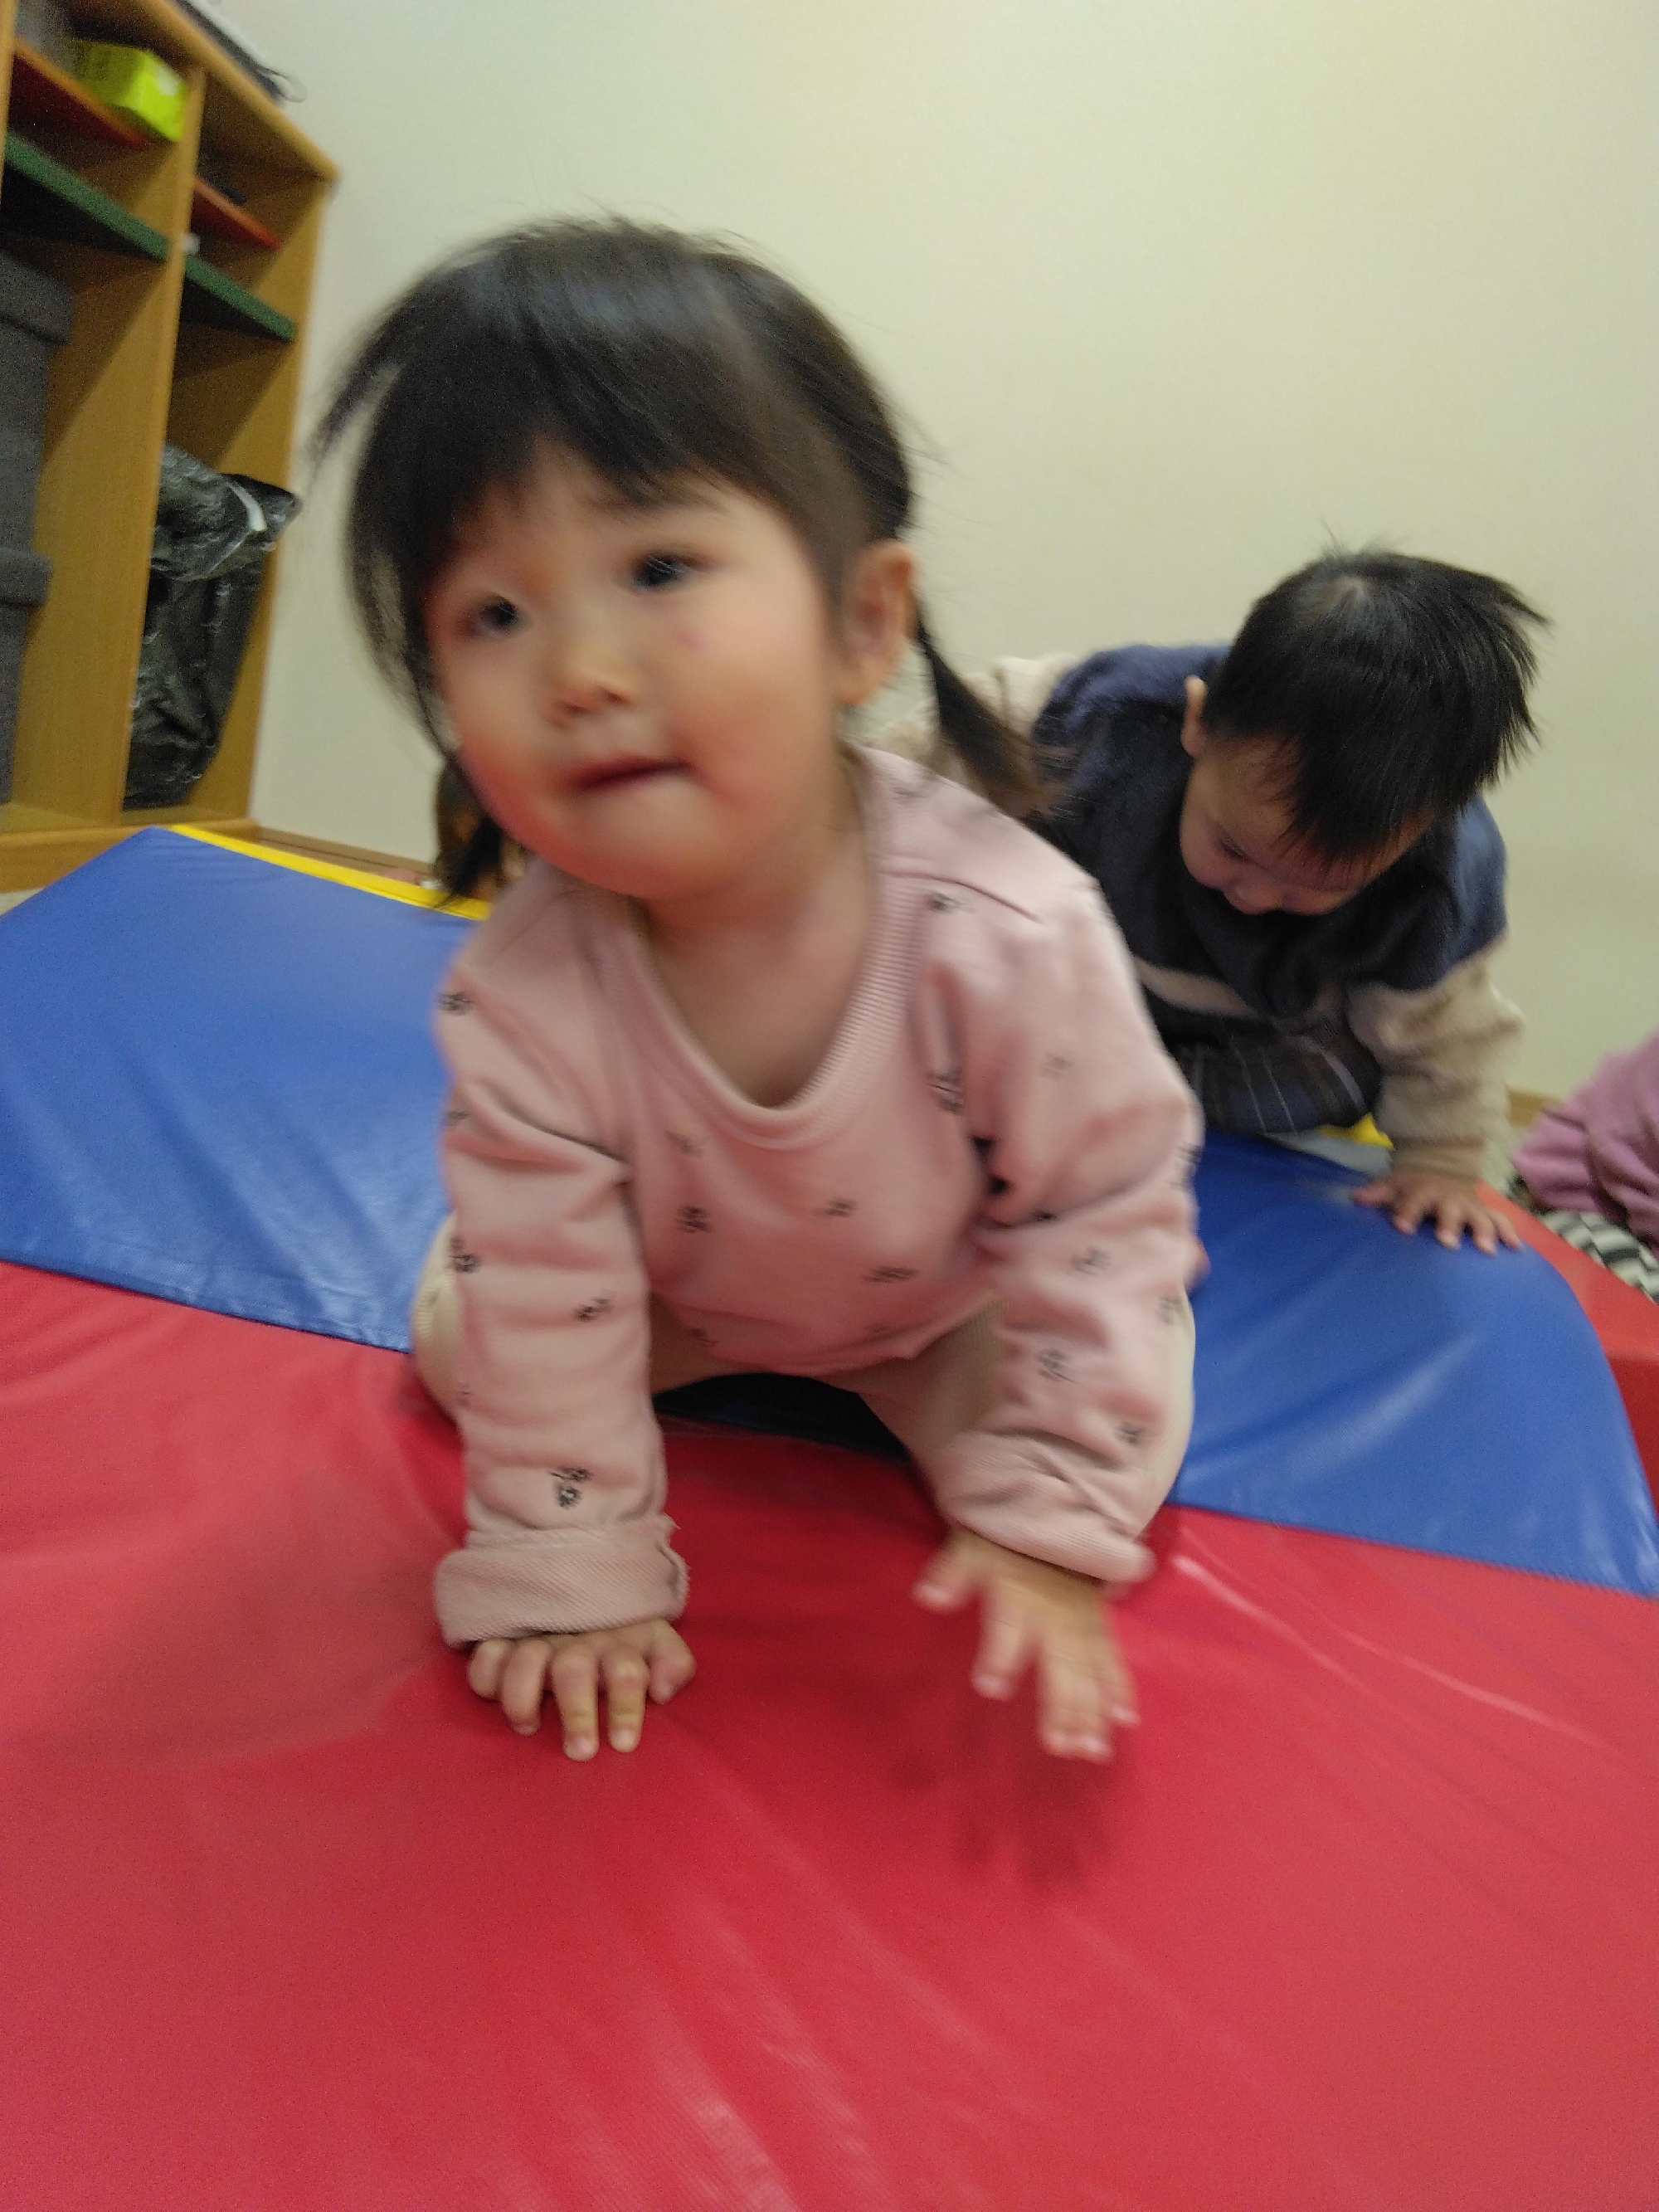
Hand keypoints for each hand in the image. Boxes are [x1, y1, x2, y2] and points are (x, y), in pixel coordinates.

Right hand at [467, 1618, 694, 1758]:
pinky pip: (487, 1655)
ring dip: (523, 1696)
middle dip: (576, 1712)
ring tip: (528, 1727)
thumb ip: (673, 1662)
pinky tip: (493, 1696)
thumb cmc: (624, 1632)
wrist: (586, 1585)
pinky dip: (486, 1674)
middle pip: (574, 1671)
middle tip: (581, 1751)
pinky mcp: (505, 1638)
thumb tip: (663, 1690)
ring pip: (525, 1661)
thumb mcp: (657, 1641)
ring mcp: (539, 1637)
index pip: (625, 1672)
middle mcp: (577, 1641)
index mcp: (618, 1644)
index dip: (626, 1706)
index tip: (624, 1744)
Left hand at [914, 1528, 1135, 1760]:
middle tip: (1059, 1746)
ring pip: (1090, 1670)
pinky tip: (1125, 1721)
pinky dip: (1120, 1689)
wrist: (1051, 1516)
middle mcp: (1055, 1615)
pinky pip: (1112, 1659)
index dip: (999, 1655)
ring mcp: (1081, 1623)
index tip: (990, 1686)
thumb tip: (927, 1596)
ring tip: (1092, 1751)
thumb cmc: (1004, 1543)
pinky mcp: (1098, 1626)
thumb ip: (951, 1573)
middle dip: (1062, 1704)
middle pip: (1060, 1663)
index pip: (1007, 1628)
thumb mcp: (971, 1549)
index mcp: (1019, 1597)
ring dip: (1093, 1711)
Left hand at [1353, 1168, 1521, 1253]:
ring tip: (1485, 1250)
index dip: (1407, 1212)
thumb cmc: (1415, 1185)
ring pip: (1480, 1217)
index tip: (1400, 1226)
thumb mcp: (1395, 1183)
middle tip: (1447, 1242)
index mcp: (1424, 1191)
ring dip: (1484, 1232)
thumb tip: (1356, 1198)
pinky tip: (1515, 1249)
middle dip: (1450, 1225)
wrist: (1443, 1169)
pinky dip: (1509, 1233)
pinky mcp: (1485, 1212)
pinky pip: (1501, 1221)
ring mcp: (1471, 1206)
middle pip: (1451, 1211)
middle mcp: (1450, 1198)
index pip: (1413, 1201)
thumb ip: (1378, 1192)